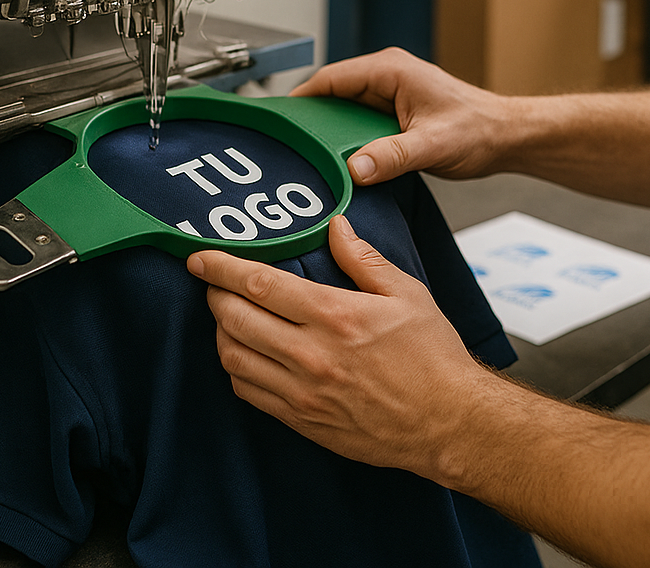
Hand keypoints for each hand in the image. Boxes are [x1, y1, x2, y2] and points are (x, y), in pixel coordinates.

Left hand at [187, 214, 492, 477]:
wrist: (448, 423)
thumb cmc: (433, 356)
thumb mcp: (407, 293)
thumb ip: (363, 258)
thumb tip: (336, 226)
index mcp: (335, 316)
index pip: (260, 285)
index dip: (222, 268)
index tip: (201, 258)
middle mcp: (311, 355)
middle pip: (235, 320)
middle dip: (214, 296)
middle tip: (212, 282)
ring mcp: (303, 393)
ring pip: (234, 359)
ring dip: (221, 332)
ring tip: (228, 315)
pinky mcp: (303, 421)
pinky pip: (249, 393)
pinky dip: (236, 369)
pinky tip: (246, 353)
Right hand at [290, 48, 515, 184]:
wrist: (506, 136)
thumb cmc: (479, 128)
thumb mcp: (431, 145)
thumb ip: (391, 156)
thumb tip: (354, 168)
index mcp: (390, 70)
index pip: (331, 77)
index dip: (302, 98)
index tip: (281, 120)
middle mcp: (387, 76)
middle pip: (332, 94)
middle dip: (312, 119)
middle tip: (291, 146)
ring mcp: (390, 93)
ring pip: (344, 110)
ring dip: (331, 132)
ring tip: (309, 156)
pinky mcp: (394, 112)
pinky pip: (359, 123)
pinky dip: (347, 139)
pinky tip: (340, 161)